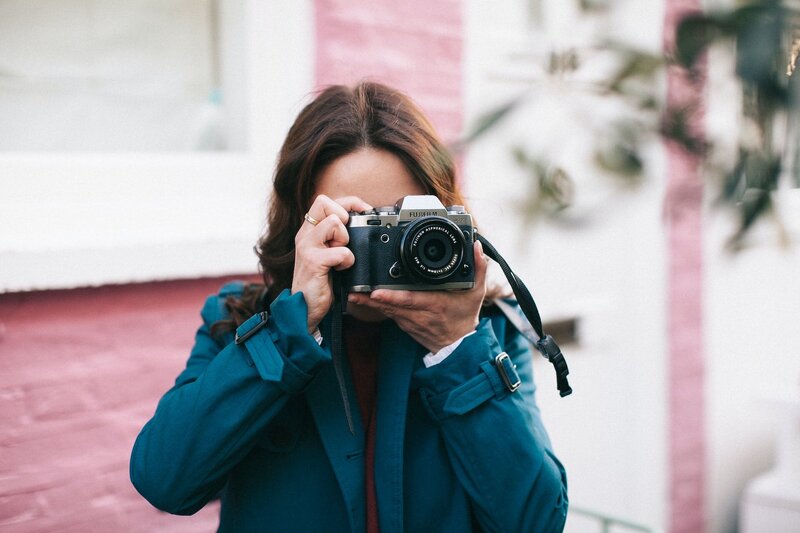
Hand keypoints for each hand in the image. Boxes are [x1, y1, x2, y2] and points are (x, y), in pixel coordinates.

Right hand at [292, 194, 371, 331]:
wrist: (304, 307)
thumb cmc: (320, 281)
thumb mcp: (327, 253)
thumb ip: (336, 237)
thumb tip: (361, 222)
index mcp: (309, 230)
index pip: (326, 201)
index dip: (349, 203)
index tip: (364, 213)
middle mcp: (305, 234)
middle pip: (325, 202)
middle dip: (343, 217)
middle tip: (345, 239)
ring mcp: (307, 247)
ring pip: (334, 222)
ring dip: (345, 240)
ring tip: (341, 256)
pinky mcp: (313, 262)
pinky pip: (341, 251)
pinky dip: (347, 260)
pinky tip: (341, 269)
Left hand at [348, 241, 488, 352]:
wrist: (459, 345)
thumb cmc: (465, 317)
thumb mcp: (476, 293)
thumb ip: (478, 269)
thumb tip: (477, 247)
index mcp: (436, 305)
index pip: (411, 300)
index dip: (393, 298)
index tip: (377, 292)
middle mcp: (420, 315)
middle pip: (392, 305)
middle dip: (371, 298)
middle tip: (354, 289)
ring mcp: (410, 321)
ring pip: (386, 310)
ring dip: (368, 302)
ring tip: (352, 292)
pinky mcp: (404, 324)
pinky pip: (387, 314)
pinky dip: (375, 307)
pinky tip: (361, 298)